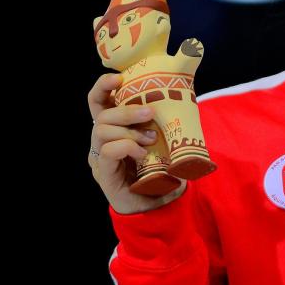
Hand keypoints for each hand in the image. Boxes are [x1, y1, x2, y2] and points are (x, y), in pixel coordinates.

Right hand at [88, 73, 186, 214]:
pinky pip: (108, 151)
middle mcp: (102, 141)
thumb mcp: (166, 141)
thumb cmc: (163, 170)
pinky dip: (126, 147)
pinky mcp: (103, 173)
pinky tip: (141, 154)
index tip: (119, 78)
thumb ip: (166, 122)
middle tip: (150, 112)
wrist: (160, 206)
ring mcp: (100, 157)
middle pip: (102, 114)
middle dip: (126, 109)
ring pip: (101, 130)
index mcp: (114, 128)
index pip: (98, 101)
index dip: (103, 86)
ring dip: (129, 130)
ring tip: (150, 138)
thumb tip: (185, 97)